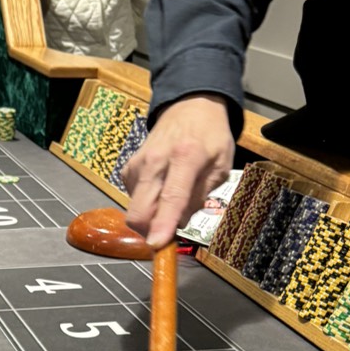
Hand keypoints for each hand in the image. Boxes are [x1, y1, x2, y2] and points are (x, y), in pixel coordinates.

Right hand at [123, 96, 234, 247]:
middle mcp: (157, 160)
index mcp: (186, 156)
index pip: (172, 197)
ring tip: (170, 201)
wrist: (190, 106)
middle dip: (151, 231)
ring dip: (151, 216)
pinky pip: (133, 200)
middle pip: (141, 210)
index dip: (163, 224)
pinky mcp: (128, 169)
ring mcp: (138, 164)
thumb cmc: (209, 135)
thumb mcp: (221, 165)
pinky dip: (146, 203)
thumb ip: (200, 196)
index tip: (157, 244)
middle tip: (169, 232)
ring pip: (136, 209)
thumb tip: (179, 223)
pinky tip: (160, 190)